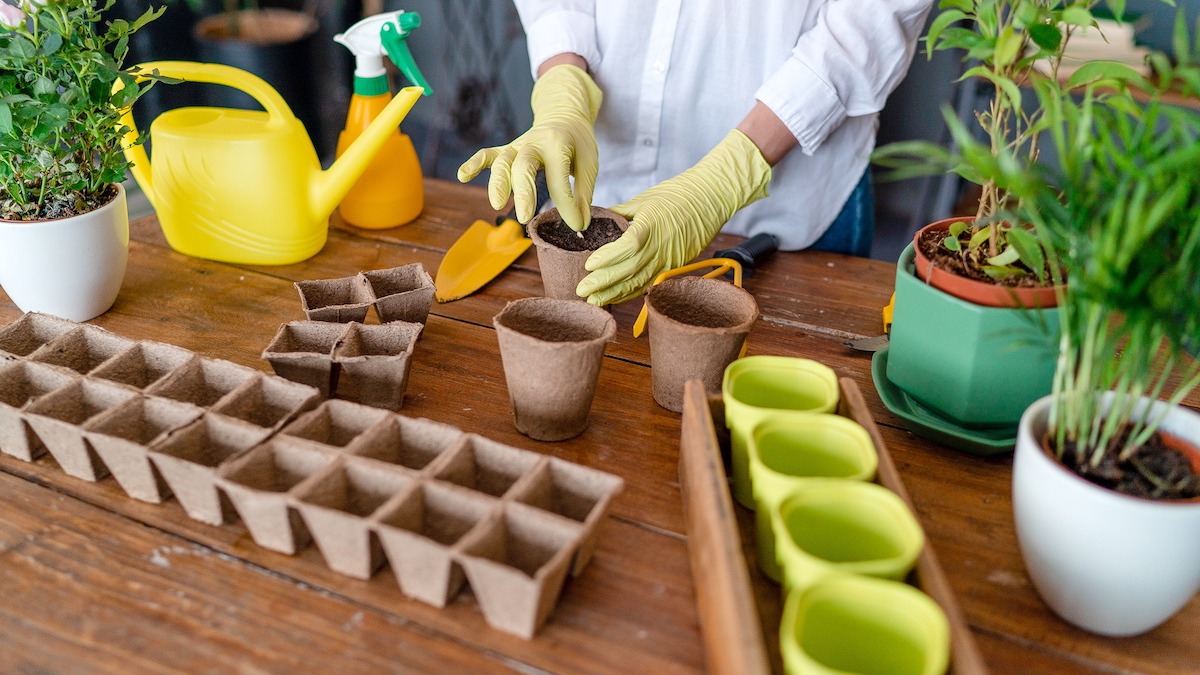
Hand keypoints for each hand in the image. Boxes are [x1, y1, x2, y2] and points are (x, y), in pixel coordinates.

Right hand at [457, 64, 600, 230]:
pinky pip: (488, 154)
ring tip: (497, 205)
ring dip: (497, 182)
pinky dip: (474, 163)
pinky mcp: (507, 150)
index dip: (568, 206)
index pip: (560, 179)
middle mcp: (535, 143)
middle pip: (524, 165)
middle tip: (525, 217)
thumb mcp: (589, 165)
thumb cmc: (577, 144)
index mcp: (559, 145)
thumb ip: (583, 195)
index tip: (576, 225)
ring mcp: (517, 146)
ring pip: (502, 161)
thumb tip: (580, 227)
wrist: (564, 116)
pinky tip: (462, 176)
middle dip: (523, 191)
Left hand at [576, 130, 771, 304]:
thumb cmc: (677, 194)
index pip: (627, 246)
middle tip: (581, 291)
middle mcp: (660, 246)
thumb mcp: (644, 198)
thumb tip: (594, 220)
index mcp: (651, 225)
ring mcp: (669, 260)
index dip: (608, 258)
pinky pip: (649, 284)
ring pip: (639, 282)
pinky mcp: (674, 267)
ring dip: (615, 294)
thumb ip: (619, 213)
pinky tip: (615, 298)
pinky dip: (631, 293)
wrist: (710, 199)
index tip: (588, 264)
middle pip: (630, 270)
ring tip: (593, 301)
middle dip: (604, 283)